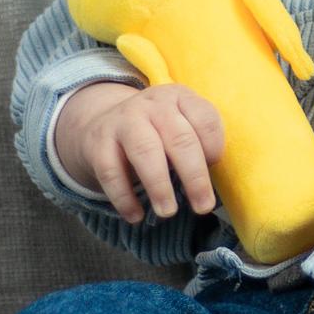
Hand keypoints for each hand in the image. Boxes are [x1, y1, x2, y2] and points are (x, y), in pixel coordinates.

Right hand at [56, 82, 224, 224]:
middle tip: (202, 206)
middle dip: (194, 176)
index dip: (214, 146)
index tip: (215, 168)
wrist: (105, 121)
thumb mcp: (181, 124)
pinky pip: (111, 171)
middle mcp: (152, 104)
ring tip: (168, 212)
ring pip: (145, 151)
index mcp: (180, 97)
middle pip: (179, 139)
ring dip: (159, 185)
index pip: (205, 119)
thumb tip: (210, 188)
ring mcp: (124, 120)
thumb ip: (199, 145)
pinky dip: (124, 197)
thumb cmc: (158, 131)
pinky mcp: (98, 141)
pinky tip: (135, 215)